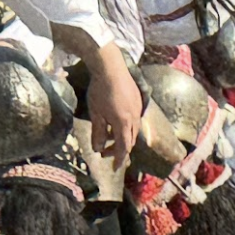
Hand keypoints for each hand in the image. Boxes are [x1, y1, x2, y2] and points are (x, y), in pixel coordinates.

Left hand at [80, 43, 142, 168]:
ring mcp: (138, 108)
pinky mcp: (138, 99)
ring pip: (133, 130)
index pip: (124, 148)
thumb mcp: (96, 114)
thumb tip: (98, 149)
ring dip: (122, 137)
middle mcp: (134, 118)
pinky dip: (126, 126)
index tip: (115, 168)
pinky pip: (135, 119)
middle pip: (130, 140)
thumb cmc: (100, 90)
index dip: (119, 159)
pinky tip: (116, 121)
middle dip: (119, 149)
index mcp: (124, 123)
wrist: (110, 66)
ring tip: (109, 136)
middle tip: (105, 152)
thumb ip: (98, 133)